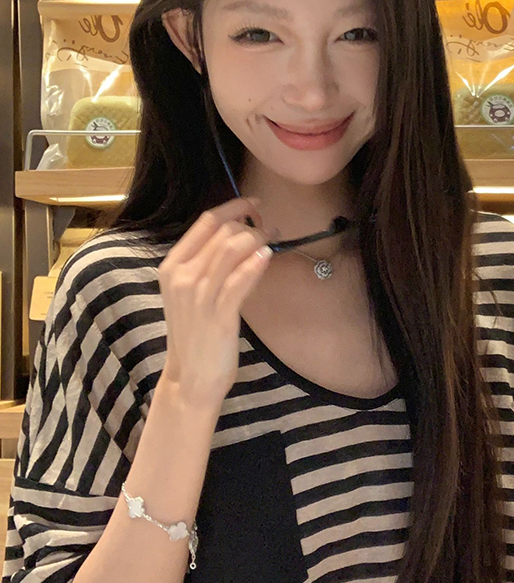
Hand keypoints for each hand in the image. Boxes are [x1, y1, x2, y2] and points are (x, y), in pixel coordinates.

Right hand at [158, 197, 271, 409]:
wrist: (191, 377)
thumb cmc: (196, 335)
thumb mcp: (193, 295)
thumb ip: (209, 267)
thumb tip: (241, 242)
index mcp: (172, 266)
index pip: (205, 222)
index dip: (234, 208)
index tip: (254, 205)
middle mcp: (181, 275)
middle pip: (223, 232)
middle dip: (252, 225)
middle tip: (271, 229)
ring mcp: (198, 294)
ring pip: (233, 249)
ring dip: (259, 239)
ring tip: (273, 241)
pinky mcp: (218, 314)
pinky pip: (240, 279)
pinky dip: (256, 263)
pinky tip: (268, 257)